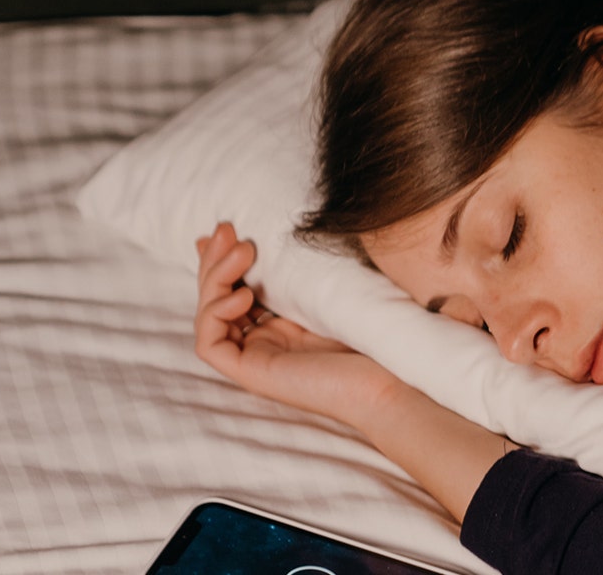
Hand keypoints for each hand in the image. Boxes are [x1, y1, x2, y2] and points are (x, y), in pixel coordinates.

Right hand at [195, 224, 516, 522]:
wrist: (394, 376)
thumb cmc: (376, 332)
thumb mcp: (334, 286)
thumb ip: (305, 266)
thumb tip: (285, 229)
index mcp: (283, 322)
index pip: (236, 286)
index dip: (223, 258)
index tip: (227, 226)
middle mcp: (265, 339)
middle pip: (216, 297)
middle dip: (214, 259)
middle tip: (226, 228)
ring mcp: (257, 357)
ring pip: (209, 317)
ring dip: (213, 279)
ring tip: (244, 252)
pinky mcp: (252, 374)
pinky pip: (209, 345)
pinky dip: (215, 315)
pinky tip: (243, 295)